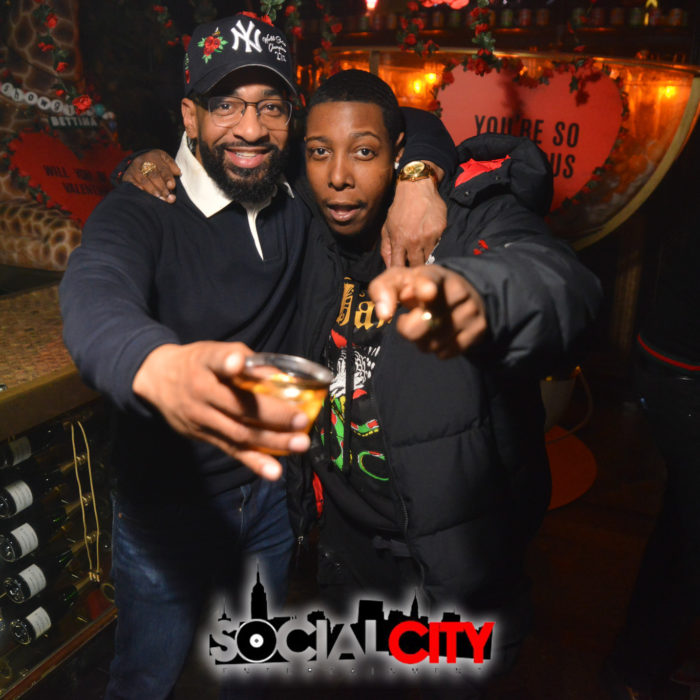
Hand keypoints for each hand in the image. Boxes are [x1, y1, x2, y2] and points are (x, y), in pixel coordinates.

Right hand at [123, 150, 179, 202]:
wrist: (136, 162)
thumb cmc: (155, 164)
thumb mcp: (164, 160)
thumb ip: (172, 166)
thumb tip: (178, 173)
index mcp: (154, 156)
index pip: (162, 168)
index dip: (168, 178)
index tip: (172, 186)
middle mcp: (142, 161)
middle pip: (153, 176)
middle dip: (162, 188)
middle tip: (168, 198)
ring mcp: (134, 169)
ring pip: (144, 181)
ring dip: (152, 191)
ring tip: (159, 199)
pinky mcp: (127, 176)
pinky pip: (132, 184)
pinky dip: (139, 189)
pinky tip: (144, 195)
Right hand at [132, 342, 311, 479]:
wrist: (156, 380)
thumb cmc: (196, 363)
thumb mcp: (213, 352)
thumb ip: (246, 361)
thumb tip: (279, 377)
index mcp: (204, 364)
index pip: (214, 361)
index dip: (228, 362)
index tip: (236, 362)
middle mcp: (200, 392)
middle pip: (238, 406)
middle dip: (273, 414)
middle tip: (301, 419)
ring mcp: (201, 418)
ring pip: (239, 433)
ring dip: (272, 441)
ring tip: (299, 444)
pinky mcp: (204, 436)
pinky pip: (232, 450)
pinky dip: (255, 462)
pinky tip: (274, 471)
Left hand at [369, 265, 487, 358]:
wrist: (462, 292)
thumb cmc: (419, 287)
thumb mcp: (399, 280)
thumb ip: (383, 289)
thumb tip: (384, 314)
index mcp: (433, 274)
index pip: (429, 280)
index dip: (425, 287)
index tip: (426, 293)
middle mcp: (457, 289)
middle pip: (423, 324)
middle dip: (407, 328)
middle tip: (410, 317)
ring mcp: (471, 310)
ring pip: (432, 343)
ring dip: (421, 340)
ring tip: (427, 324)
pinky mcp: (479, 329)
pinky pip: (445, 353)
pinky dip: (436, 348)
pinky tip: (441, 333)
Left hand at [381, 165, 446, 267]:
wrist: (417, 187)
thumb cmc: (400, 208)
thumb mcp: (387, 227)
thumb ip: (387, 249)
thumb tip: (388, 267)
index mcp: (398, 241)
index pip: (398, 266)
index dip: (399, 272)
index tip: (401, 274)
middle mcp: (414, 241)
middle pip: (416, 265)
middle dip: (414, 267)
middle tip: (413, 263)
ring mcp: (428, 237)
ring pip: (428, 257)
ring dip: (424, 256)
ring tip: (420, 247)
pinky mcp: (440, 231)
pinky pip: (437, 245)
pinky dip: (432, 245)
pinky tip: (428, 235)